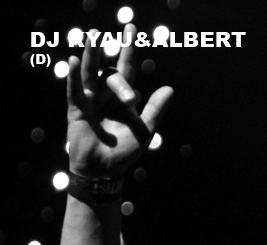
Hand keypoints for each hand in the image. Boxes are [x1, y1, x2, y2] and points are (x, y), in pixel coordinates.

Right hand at [66, 24, 172, 178]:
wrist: (106, 170)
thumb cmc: (125, 151)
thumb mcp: (145, 130)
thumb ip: (155, 109)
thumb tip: (170, 88)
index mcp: (123, 97)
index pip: (127, 68)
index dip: (129, 49)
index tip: (130, 28)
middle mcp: (106, 95)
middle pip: (111, 73)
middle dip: (120, 82)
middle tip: (130, 99)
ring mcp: (90, 100)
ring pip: (90, 73)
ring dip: (91, 55)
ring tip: (92, 36)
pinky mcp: (77, 109)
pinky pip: (75, 90)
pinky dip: (75, 76)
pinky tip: (73, 60)